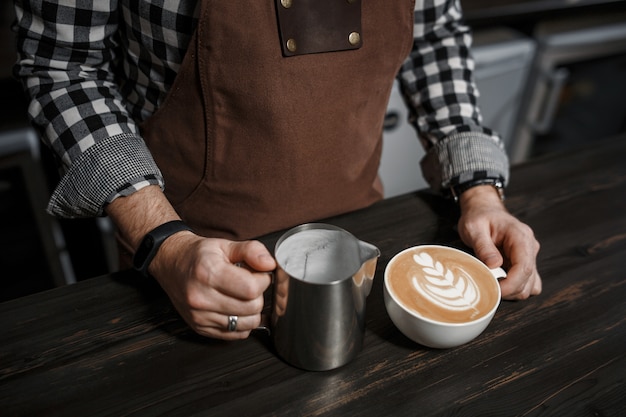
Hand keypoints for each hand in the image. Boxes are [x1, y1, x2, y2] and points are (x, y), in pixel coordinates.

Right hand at [151, 233, 274, 339]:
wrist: (171, 264)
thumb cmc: (198, 255)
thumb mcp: (225, 244)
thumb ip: (251, 250)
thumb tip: (269, 264)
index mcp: (208, 273)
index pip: (252, 288)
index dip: (263, 280)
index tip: (258, 274)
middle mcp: (201, 298)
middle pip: (252, 307)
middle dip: (258, 294)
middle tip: (249, 283)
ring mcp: (200, 316)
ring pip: (247, 324)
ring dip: (251, 310)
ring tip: (241, 295)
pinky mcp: (200, 328)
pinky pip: (236, 335)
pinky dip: (242, 323)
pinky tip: (235, 308)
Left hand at [457, 185, 541, 299]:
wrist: (483, 209)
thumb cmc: (479, 217)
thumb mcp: (474, 228)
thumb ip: (484, 247)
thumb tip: (494, 265)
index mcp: (520, 236)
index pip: (524, 267)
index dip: (511, 284)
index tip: (495, 290)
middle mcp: (530, 246)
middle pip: (528, 280)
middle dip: (509, 289)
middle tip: (488, 287)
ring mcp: (529, 255)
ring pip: (530, 285)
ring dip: (512, 291)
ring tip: (493, 284)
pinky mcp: (524, 262)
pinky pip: (527, 283)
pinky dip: (514, 288)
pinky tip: (500, 282)